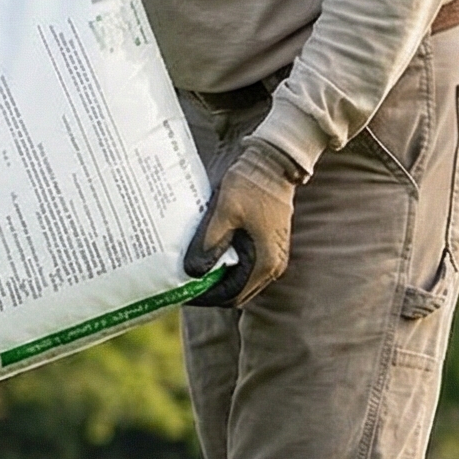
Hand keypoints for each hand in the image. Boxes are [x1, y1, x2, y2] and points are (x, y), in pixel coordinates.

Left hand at [185, 139, 303, 306]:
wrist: (274, 161)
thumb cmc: (251, 185)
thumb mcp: (224, 213)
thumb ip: (208, 244)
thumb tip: (193, 273)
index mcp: (265, 263)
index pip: (232, 296)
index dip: (206, 297)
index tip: (184, 290)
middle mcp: (274, 265)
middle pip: (237, 291)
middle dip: (211, 289)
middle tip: (184, 281)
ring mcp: (274, 254)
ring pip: (241, 279)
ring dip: (219, 277)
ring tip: (193, 268)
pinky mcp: (270, 243)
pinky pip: (247, 265)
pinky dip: (227, 265)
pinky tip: (209, 254)